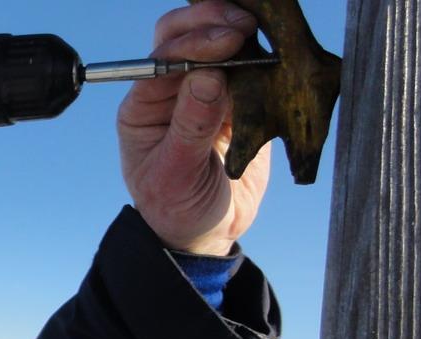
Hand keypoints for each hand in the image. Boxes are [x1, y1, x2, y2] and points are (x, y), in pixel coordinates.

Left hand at [118, 1, 270, 255]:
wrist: (204, 233)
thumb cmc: (176, 209)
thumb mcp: (176, 174)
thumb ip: (191, 126)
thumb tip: (207, 76)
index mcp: (142, 108)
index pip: (161, 60)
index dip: (193, 44)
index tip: (228, 41)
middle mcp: (168, 93)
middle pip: (181, 36)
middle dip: (211, 22)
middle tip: (247, 25)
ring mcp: (202, 92)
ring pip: (216, 45)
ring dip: (239, 32)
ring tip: (265, 30)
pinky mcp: (236, 101)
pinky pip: (248, 67)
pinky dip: (262, 54)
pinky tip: (278, 52)